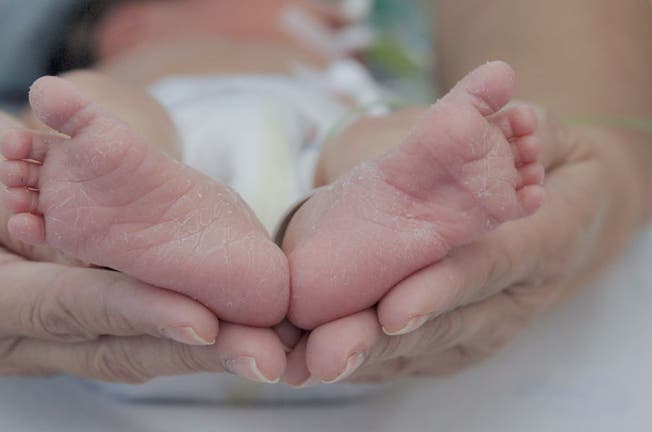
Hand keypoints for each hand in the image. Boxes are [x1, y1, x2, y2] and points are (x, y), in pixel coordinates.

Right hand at [0, 103, 286, 382]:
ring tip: (264, 348)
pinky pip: (129, 332)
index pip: (65, 307)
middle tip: (260, 353)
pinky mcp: (68, 325)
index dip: (136, 312)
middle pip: (110, 347)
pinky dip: (181, 332)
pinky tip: (233, 327)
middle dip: (191, 352)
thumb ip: (11, 205)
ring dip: (201, 351)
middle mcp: (11, 334)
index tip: (202, 320)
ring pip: (128, 350)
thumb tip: (80, 248)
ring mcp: (41, 338)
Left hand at [284, 107, 648, 384]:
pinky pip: (405, 360)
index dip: (440, 291)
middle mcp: (512, 302)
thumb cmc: (542, 168)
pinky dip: (360, 363)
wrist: (565, 217)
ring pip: (417, 353)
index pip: (487, 270)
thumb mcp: (546, 136)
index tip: (392, 311)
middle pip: (442, 329)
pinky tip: (311, 364)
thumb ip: (519, 122)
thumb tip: (495, 79)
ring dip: (360, 360)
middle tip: (326, 356)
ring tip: (306, 363)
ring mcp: (482, 330)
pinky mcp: (454, 344)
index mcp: (542, 245)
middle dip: (381, 344)